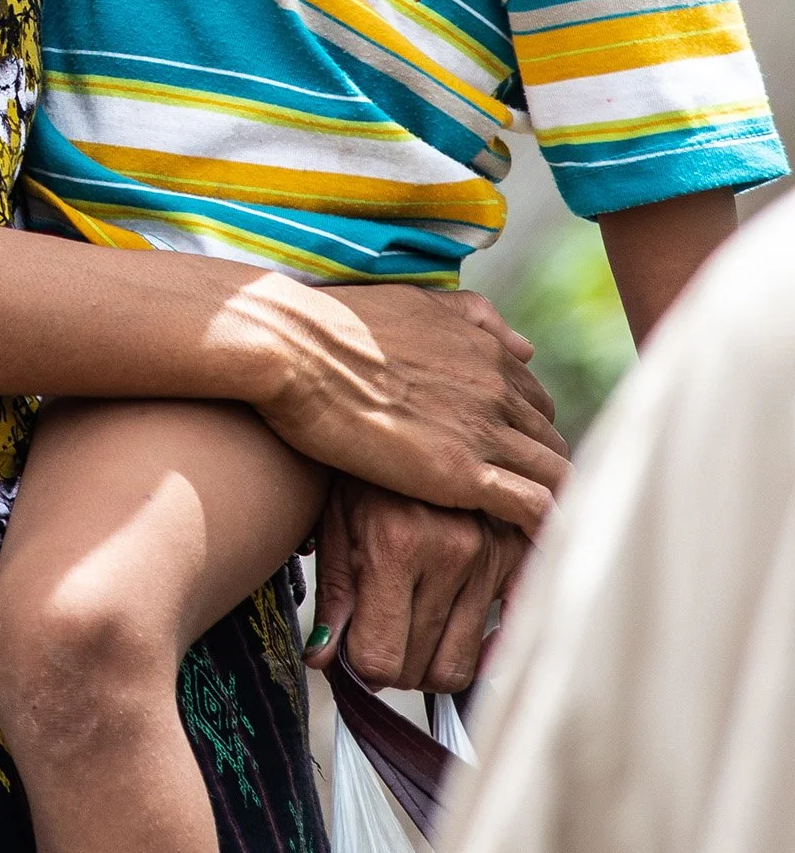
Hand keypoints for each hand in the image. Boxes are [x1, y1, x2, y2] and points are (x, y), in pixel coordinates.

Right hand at [229, 270, 567, 534]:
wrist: (296, 349)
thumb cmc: (337, 326)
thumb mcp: (418, 302)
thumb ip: (475, 317)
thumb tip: (524, 345)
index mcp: (488, 353)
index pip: (536, 403)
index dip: (524, 434)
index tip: (503, 461)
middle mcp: (499, 389)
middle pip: (551, 441)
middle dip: (539, 472)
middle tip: (514, 505)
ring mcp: (484, 431)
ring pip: (555, 474)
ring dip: (551, 504)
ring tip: (529, 537)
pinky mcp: (462, 473)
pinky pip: (534, 506)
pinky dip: (544, 529)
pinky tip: (534, 550)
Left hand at [306, 481, 527, 691]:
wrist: (410, 408)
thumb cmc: (363, 468)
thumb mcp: (334, 523)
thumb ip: (335, 596)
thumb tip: (322, 659)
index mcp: (397, 544)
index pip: (380, 658)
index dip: (361, 666)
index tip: (353, 652)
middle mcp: (452, 551)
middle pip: (421, 669)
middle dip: (393, 667)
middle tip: (379, 637)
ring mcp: (492, 552)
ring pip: (459, 664)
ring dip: (428, 662)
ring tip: (408, 628)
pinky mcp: (519, 551)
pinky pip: (505, 635)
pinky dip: (479, 648)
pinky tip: (452, 629)